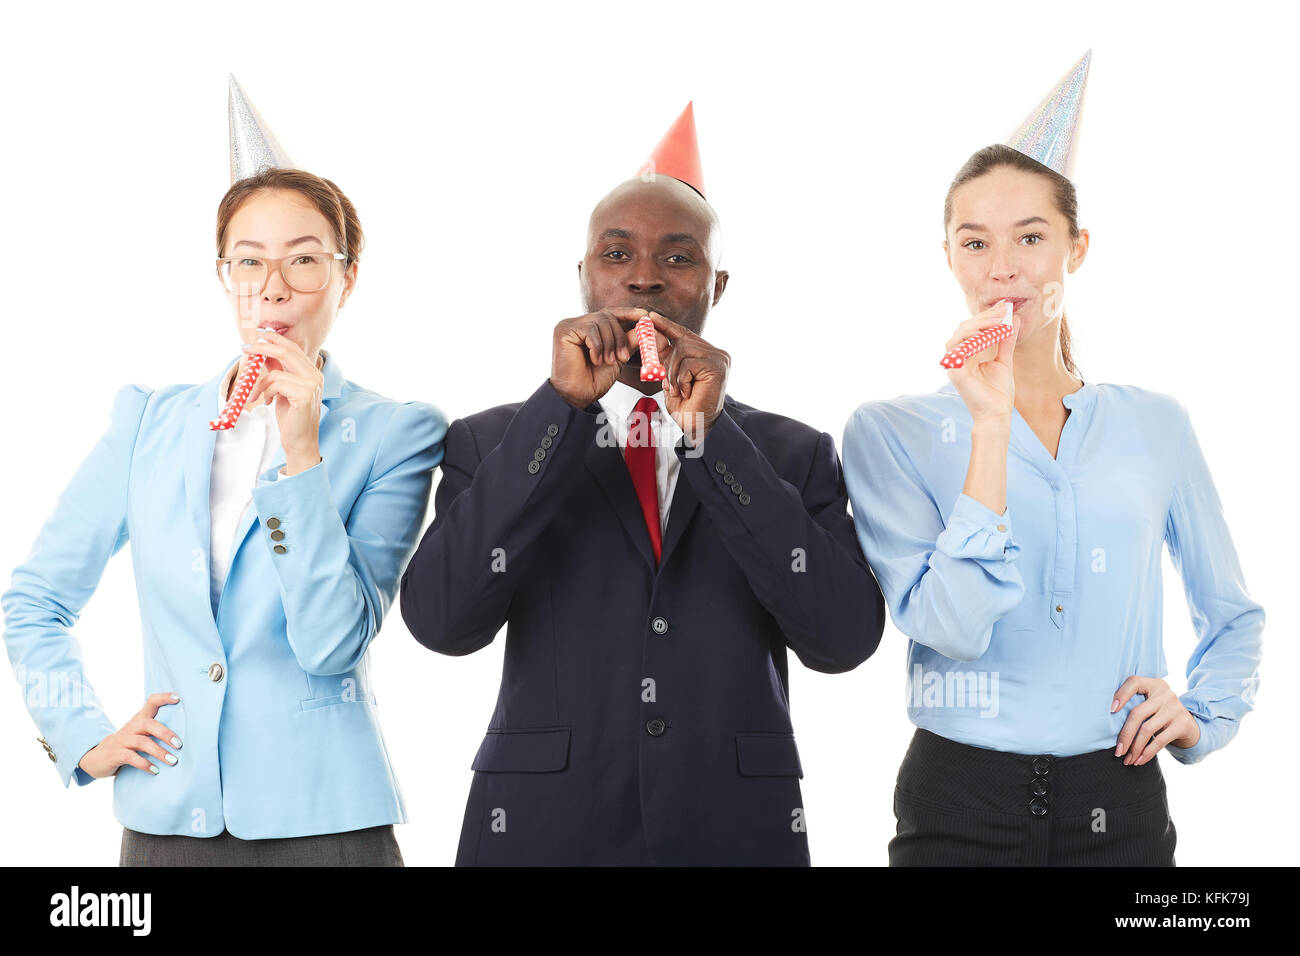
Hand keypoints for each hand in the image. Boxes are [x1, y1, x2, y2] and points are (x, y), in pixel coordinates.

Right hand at [78, 692, 182, 777]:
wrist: (97, 758)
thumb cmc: (126, 745)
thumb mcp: (139, 735)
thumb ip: (155, 732)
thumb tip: (183, 738)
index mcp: (139, 720)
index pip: (151, 702)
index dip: (163, 698)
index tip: (178, 698)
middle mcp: (131, 727)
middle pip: (149, 724)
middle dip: (166, 734)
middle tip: (179, 745)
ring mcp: (122, 740)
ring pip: (142, 742)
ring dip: (159, 752)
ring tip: (173, 761)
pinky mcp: (115, 754)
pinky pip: (132, 758)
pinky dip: (145, 764)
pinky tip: (155, 770)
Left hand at [241, 328, 323, 472]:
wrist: (300, 442)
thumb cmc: (291, 418)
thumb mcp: (281, 390)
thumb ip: (277, 371)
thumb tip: (263, 354)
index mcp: (312, 373)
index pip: (293, 348)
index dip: (275, 339)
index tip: (259, 334)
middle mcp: (315, 376)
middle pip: (286, 352)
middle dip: (262, 348)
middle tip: (244, 348)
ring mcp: (312, 385)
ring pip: (275, 373)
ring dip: (259, 384)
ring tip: (255, 396)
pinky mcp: (304, 395)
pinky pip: (276, 384)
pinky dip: (266, 392)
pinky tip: (267, 403)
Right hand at [549, 308, 647, 409]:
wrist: (578, 396)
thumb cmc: (593, 380)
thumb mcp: (618, 358)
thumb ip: (629, 341)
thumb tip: (646, 327)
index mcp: (590, 328)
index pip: (610, 313)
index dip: (628, 313)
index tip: (644, 315)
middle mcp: (579, 323)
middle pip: (608, 316)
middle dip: (620, 337)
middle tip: (623, 357)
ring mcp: (570, 325)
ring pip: (601, 321)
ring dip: (609, 344)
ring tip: (607, 362)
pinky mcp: (564, 330)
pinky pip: (590, 330)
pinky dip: (598, 347)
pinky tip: (595, 360)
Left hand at [640, 311, 729, 445]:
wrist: (696, 427)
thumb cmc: (686, 405)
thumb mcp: (671, 375)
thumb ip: (666, 355)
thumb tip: (654, 331)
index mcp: (708, 353)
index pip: (684, 334)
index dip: (667, 326)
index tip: (650, 317)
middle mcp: (717, 353)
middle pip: (682, 340)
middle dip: (667, 360)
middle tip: (667, 382)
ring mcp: (720, 359)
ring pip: (683, 350)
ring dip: (673, 372)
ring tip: (678, 390)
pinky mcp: (718, 366)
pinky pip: (688, 363)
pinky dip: (681, 379)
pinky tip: (687, 392)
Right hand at [945, 302, 1019, 426]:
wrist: (997, 414)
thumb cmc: (998, 393)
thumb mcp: (1005, 360)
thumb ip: (1006, 340)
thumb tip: (1014, 319)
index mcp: (967, 355)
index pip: (972, 328)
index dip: (987, 315)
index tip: (1005, 306)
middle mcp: (958, 357)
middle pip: (964, 327)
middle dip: (984, 317)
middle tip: (1004, 312)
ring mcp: (954, 364)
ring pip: (959, 334)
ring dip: (979, 325)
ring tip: (999, 322)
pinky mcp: (954, 371)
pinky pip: (959, 347)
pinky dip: (973, 338)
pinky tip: (990, 335)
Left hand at [1112, 676, 1201, 764]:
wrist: (1189, 725)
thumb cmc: (1159, 714)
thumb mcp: (1149, 704)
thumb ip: (1134, 704)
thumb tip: (1105, 723)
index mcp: (1153, 684)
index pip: (1134, 682)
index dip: (1121, 694)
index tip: (1110, 710)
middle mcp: (1165, 694)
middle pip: (1137, 713)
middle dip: (1125, 735)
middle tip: (1118, 751)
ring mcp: (1175, 708)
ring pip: (1147, 729)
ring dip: (1135, 748)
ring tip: (1127, 760)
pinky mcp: (1183, 724)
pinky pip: (1160, 741)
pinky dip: (1147, 753)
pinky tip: (1139, 760)